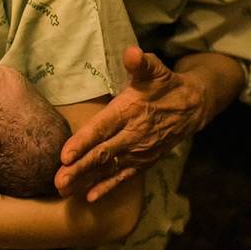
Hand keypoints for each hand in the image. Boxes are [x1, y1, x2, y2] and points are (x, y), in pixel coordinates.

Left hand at [56, 46, 207, 201]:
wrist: (193, 107)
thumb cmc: (165, 85)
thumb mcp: (154, 69)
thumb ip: (141, 63)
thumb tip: (132, 52)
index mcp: (130, 111)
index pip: (103, 128)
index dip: (84, 141)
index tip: (65, 155)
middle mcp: (133, 135)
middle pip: (102, 154)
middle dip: (79, 168)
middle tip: (57, 180)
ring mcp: (138, 152)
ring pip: (108, 169)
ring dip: (86, 180)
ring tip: (64, 190)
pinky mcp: (143, 161)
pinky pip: (123, 177)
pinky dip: (107, 188)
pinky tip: (89, 197)